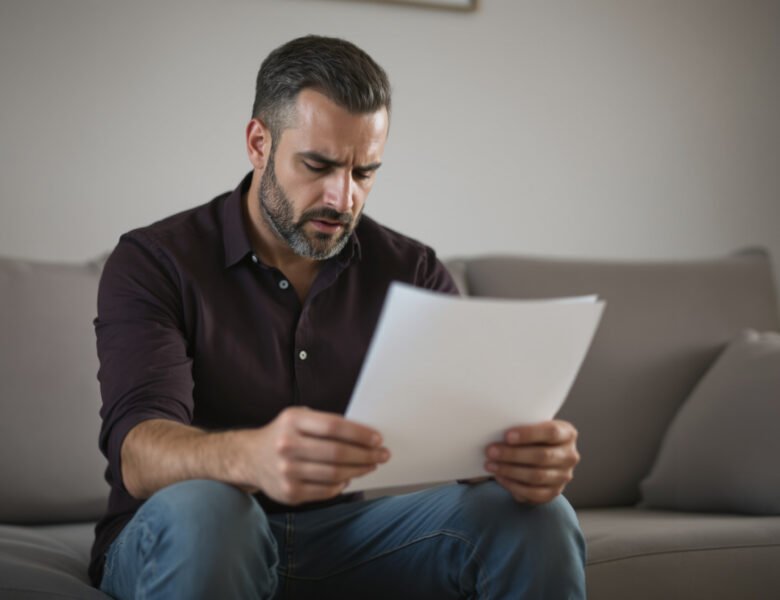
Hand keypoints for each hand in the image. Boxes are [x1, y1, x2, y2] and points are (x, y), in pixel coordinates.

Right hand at [239, 407, 389, 505]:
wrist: (249, 458)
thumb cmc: (284, 434)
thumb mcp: (298, 417)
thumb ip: (326, 424)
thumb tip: (364, 436)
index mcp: (292, 421)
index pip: (334, 426)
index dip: (359, 434)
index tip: (377, 439)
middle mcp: (287, 445)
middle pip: (337, 453)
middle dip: (365, 455)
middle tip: (382, 455)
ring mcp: (287, 471)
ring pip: (334, 474)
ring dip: (359, 470)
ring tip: (370, 465)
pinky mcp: (289, 492)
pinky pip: (325, 491)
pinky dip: (342, 485)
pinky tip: (349, 478)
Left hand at [484, 420, 578, 504]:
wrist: (539, 455)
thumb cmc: (532, 436)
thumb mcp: (533, 426)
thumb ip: (522, 426)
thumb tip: (496, 430)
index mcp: (567, 433)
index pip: (551, 432)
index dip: (529, 434)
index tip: (507, 436)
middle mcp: (570, 455)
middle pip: (542, 456)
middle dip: (513, 454)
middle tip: (490, 451)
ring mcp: (564, 476)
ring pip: (537, 476)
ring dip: (510, 471)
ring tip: (491, 465)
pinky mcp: (554, 492)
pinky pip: (534, 493)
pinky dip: (514, 486)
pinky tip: (500, 477)